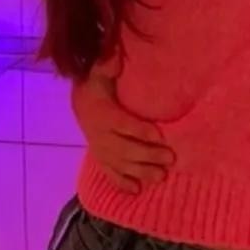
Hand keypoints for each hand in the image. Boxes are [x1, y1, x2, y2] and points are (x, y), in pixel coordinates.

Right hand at [71, 73, 173, 194]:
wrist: (80, 101)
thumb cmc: (96, 84)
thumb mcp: (98, 71)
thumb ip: (106, 64)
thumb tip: (115, 58)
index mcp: (101, 113)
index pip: (122, 124)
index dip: (140, 130)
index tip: (159, 134)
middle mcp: (99, 135)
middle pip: (125, 148)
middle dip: (148, 155)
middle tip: (170, 158)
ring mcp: (99, 149)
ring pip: (120, 164)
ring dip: (141, 172)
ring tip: (161, 177)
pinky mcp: (100, 158)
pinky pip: (110, 173)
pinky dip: (121, 183)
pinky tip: (136, 191)